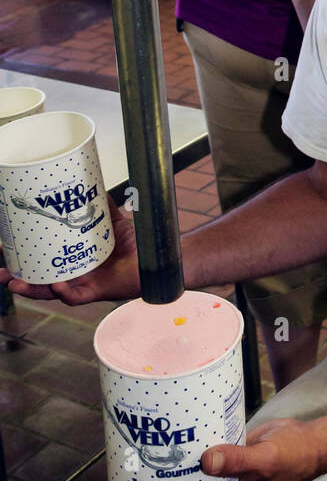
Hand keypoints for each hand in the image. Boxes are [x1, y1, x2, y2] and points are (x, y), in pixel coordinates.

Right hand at [0, 196, 140, 304]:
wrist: (157, 257)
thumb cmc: (136, 245)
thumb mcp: (113, 221)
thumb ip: (100, 205)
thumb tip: (89, 183)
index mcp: (75, 259)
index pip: (44, 262)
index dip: (24, 259)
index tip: (5, 250)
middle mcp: (76, 274)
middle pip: (39, 281)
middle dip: (18, 279)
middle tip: (0, 273)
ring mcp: (84, 285)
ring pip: (51, 292)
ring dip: (32, 289)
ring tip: (16, 283)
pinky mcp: (97, 292)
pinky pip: (76, 297)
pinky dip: (64, 293)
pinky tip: (55, 286)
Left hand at [133, 417, 320, 480]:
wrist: (312, 441)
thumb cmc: (294, 457)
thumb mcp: (264, 460)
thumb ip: (235, 461)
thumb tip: (205, 462)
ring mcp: (231, 480)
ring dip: (178, 477)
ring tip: (148, 470)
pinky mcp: (234, 460)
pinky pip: (209, 462)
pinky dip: (194, 457)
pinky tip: (176, 446)